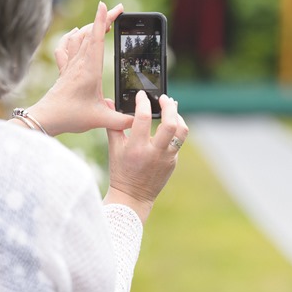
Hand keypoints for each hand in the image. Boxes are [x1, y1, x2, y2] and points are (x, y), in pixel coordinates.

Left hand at [26, 2, 133, 135]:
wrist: (47, 119)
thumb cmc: (72, 117)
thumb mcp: (101, 120)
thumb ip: (123, 120)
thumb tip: (140, 118)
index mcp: (89, 71)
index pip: (96, 40)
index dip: (102, 21)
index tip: (107, 5)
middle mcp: (79, 64)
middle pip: (91, 34)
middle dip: (105, 19)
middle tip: (118, 10)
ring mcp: (70, 66)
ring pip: (79, 37)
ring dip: (91, 26)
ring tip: (103, 20)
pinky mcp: (64, 71)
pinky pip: (65, 47)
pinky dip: (71, 36)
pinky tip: (75, 32)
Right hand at [104, 91, 188, 222]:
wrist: (133, 196)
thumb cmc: (121, 171)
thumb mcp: (114, 148)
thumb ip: (114, 124)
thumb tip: (110, 102)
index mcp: (136, 148)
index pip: (142, 118)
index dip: (143, 102)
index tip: (142, 95)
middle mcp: (154, 153)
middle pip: (170, 124)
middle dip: (169, 106)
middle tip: (165, 98)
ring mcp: (167, 159)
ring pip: (181, 132)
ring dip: (178, 117)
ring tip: (171, 109)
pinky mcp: (173, 162)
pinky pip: (178, 142)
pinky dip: (174, 130)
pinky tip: (168, 125)